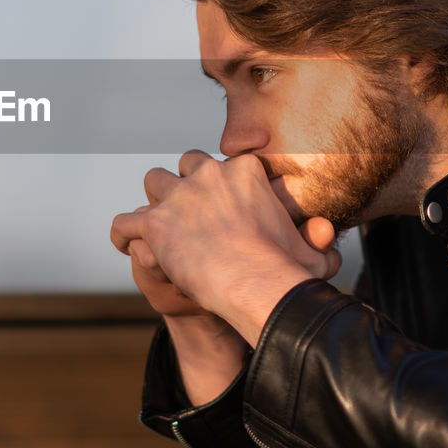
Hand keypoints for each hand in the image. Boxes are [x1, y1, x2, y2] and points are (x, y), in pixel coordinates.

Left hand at [111, 150, 341, 343]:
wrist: (257, 284)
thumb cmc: (288, 270)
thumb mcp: (313, 252)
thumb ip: (319, 238)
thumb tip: (325, 230)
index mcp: (245, 171)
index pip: (226, 163)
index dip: (222, 183)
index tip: (223, 204)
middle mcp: (209, 174)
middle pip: (188, 163)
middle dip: (187, 182)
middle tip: (188, 209)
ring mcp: (178, 196)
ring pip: (153, 181)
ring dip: (155, 200)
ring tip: (156, 222)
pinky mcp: (155, 223)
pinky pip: (125, 221)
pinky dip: (122, 233)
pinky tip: (125, 244)